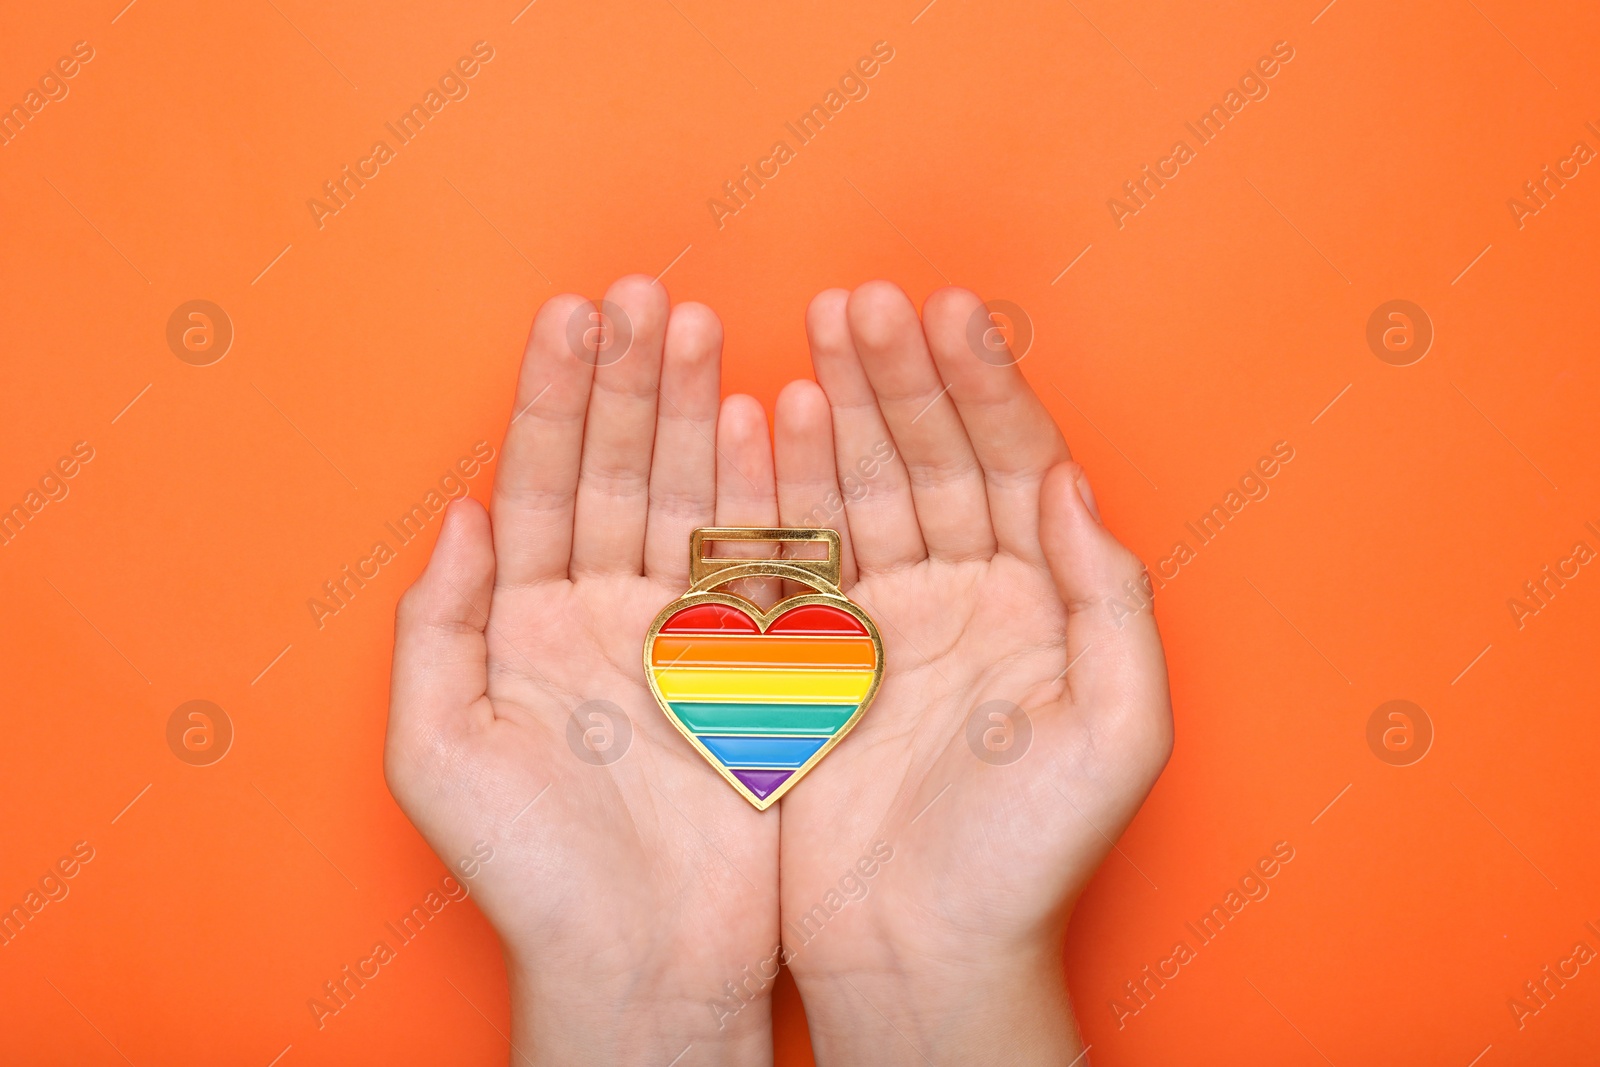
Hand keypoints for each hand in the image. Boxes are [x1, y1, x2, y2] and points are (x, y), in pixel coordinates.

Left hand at [385, 277, 783, 1064]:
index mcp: (525, 626)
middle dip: (629, 382)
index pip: (536, 484)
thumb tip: (459, 512)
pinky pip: (760, 560)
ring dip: (695, 414)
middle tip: (649, 297)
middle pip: (616, 471)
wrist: (645, 962)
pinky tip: (766, 421)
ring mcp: (684, 632)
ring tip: (702, 330)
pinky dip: (766, 491)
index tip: (573, 316)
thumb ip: (438, 625)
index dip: (552, 399)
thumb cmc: (531, 873)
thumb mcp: (440, 751)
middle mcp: (604, 614)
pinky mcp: (754, 664)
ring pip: (689, 498)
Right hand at [771, 283, 1172, 1064]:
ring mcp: (887, 622)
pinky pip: (800, 551)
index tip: (946, 313)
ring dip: (842, 410)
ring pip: (864, 488)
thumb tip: (1073, 485)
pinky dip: (784, 485)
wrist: (922, 953)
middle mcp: (966, 598)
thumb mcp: (1114, 732)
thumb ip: (1111, 601)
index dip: (984, 387)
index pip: (1014, 467)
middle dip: (899, 377)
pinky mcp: (817, 656)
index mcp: (1041, 605)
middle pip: (933, 459)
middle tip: (858, 302)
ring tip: (817, 332)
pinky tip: (768, 419)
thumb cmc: (1027, 859)